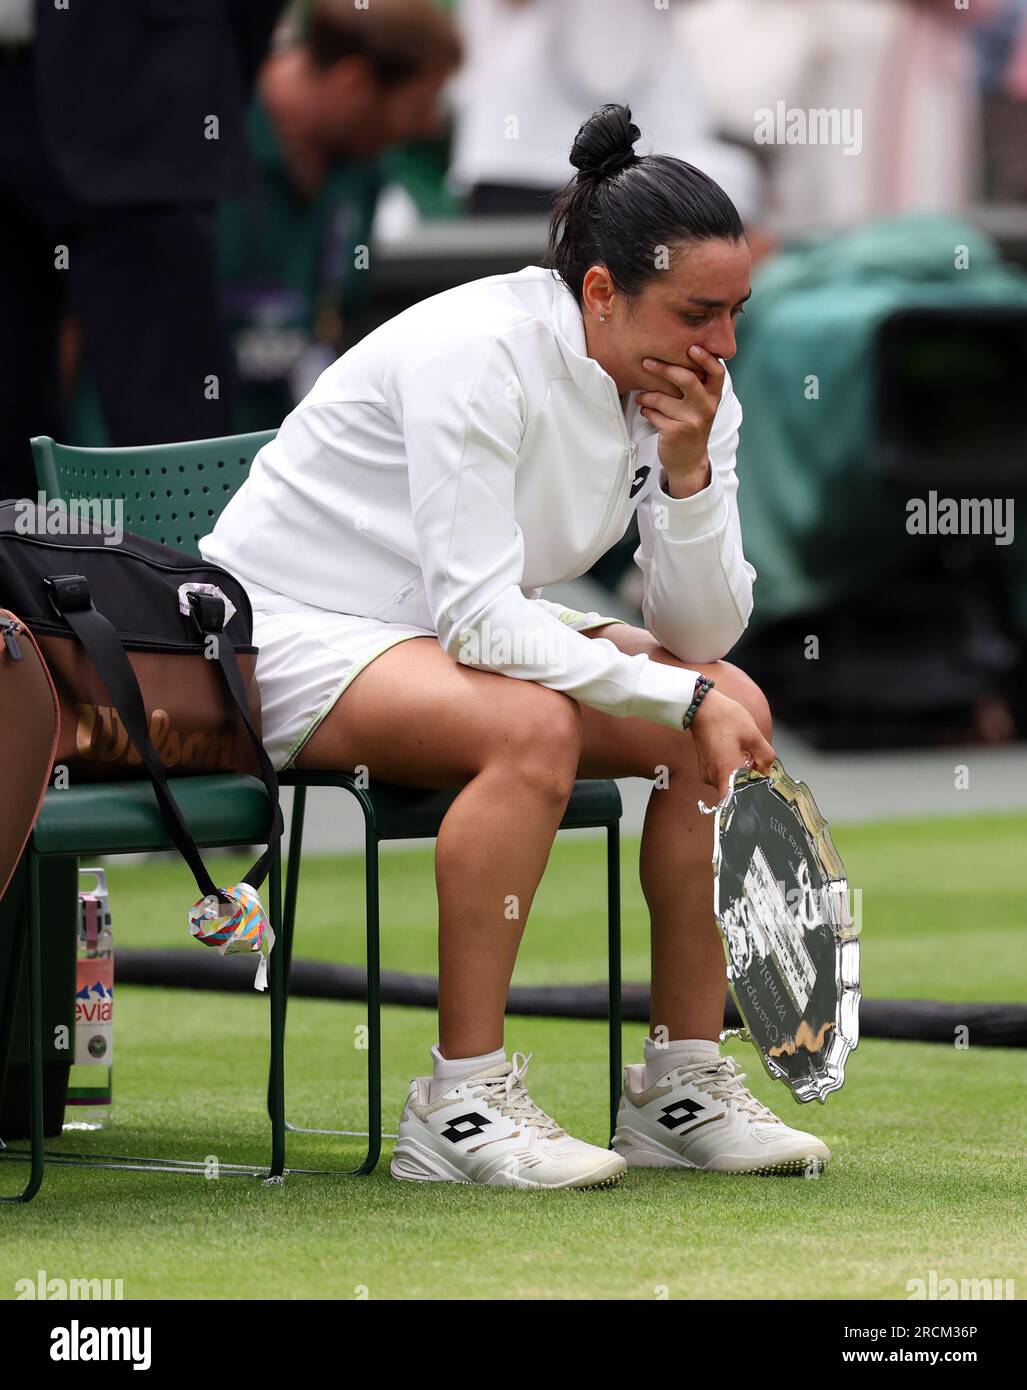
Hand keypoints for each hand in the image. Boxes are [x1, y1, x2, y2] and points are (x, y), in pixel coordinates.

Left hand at [637, 347, 723, 494]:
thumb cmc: (692, 426)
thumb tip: (676, 356)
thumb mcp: (701, 406)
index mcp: (713, 397)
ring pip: (662, 398)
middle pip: (686, 379)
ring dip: (646, 396)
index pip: (717, 372)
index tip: (692, 347)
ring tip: (641, 397)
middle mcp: (706, 408)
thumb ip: (697, 385)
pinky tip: (646, 411)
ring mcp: (691, 421)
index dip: (706, 358)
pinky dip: (646, 410)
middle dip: (664, 368)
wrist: (690, 460)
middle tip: (647, 362)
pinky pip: (654, 414)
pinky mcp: (675, 432)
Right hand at [688, 688, 775, 801]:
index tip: (760, 783)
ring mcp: (707, 774)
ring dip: (740, 772)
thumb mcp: (753, 735)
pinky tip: (732, 751)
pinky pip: (721, 775)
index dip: (752, 795)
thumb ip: (765, 757)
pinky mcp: (704, 769)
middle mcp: (714, 777)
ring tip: (742, 752)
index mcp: (727, 771)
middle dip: (749, 779)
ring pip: (729, 783)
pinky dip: (730, 768)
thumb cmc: (725, 718)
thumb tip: (768, 771)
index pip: (740, 800)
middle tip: (754, 761)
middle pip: (737, 791)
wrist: (701, 707)